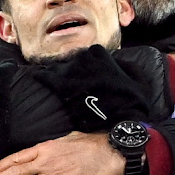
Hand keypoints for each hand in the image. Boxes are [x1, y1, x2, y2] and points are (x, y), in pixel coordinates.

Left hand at [33, 45, 151, 131]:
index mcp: (100, 54)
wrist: (122, 120)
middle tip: (66, 76)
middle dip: (68, 68)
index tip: (83, 69)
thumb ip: (126, 65)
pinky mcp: (64, 89)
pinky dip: (41, 77)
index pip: (87, 53)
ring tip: (49, 76)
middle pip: (70, 60)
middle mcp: (84, 60)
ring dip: (55, 73)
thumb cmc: (133, 100)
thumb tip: (117, 62)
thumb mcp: (138, 77)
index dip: (84, 63)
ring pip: (58, 68)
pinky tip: (36, 76)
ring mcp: (72, 73)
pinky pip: (48, 79)